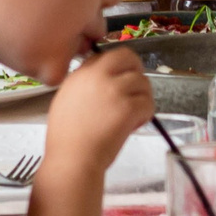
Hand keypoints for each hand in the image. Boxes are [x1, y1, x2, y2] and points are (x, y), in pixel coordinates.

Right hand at [43, 44, 154, 179]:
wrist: (72, 159)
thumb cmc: (66, 138)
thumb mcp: (67, 100)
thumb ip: (85, 85)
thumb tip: (104, 81)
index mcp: (81, 73)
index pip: (107, 55)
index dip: (118, 68)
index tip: (119, 82)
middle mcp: (98, 75)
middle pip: (128, 57)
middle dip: (136, 72)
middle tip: (134, 92)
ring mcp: (115, 90)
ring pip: (143, 82)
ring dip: (142, 98)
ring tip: (131, 116)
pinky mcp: (128, 107)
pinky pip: (148, 103)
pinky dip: (145, 115)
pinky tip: (133, 125)